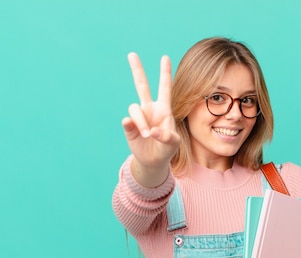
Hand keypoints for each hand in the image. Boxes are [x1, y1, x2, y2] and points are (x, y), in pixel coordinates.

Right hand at [122, 53, 179, 186]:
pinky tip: (140, 133)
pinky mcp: (129, 127)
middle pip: (141, 85)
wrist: (154, 161)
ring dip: (141, 121)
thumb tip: (149, 131)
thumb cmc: (167, 149)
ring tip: (148, 135)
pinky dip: (132, 126)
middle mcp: (150, 109)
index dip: (165, 73)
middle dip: (137, 70)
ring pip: (135, 109)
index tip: (165, 57)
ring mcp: (139, 117)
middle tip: (132, 54)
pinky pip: (127, 122)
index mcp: (164, 109)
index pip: (165, 88)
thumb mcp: (173, 143)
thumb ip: (166, 136)